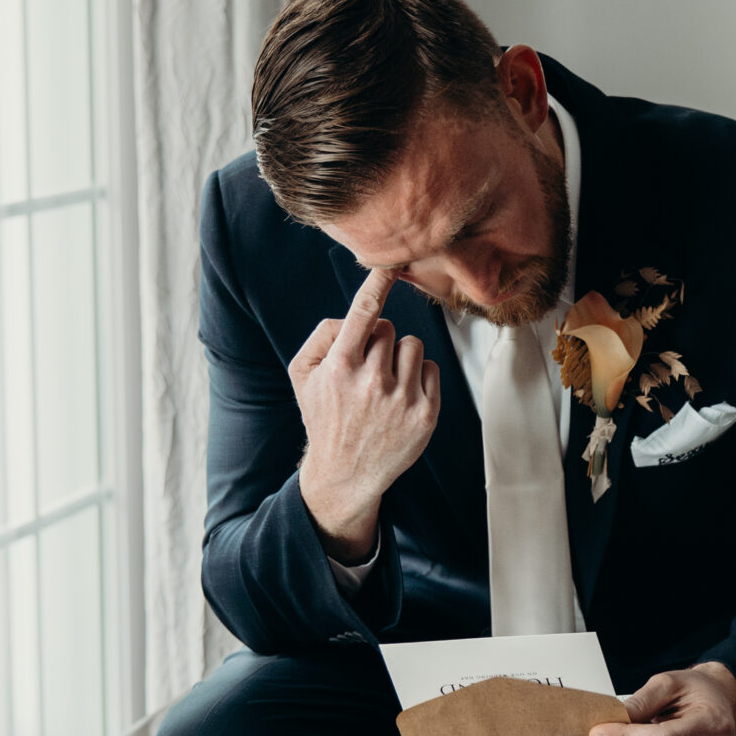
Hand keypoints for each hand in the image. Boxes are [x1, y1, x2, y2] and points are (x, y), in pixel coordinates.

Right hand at [292, 267, 440, 557]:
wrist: (345, 473)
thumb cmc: (324, 415)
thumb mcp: (303, 374)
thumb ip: (323, 335)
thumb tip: (357, 316)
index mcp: (340, 366)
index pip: (364, 312)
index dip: (378, 282)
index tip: (393, 262)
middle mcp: (372, 381)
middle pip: (388, 328)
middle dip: (377, 343)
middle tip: (365, 372)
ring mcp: (402, 399)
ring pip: (413, 345)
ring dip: (400, 358)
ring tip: (383, 386)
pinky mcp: (426, 414)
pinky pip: (432, 369)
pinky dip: (419, 378)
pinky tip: (400, 399)